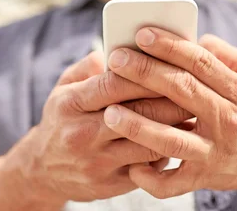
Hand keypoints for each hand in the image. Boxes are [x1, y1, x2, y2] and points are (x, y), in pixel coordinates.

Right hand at [1, 50, 193, 204]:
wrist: (42, 170)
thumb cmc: (61, 120)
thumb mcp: (62, 88)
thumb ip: (87, 67)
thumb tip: (115, 50)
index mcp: (70, 104)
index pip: (113, 84)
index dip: (144, 71)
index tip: (168, 60)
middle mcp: (82, 134)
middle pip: (137, 112)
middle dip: (170, 97)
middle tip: (195, 85)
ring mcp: (96, 163)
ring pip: (147, 142)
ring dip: (175, 126)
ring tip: (195, 110)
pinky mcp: (110, 185)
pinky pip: (147, 167)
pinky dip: (166, 150)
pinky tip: (180, 137)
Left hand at [102, 28, 236, 198]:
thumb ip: (224, 54)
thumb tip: (195, 39)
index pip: (200, 62)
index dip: (170, 46)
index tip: (142, 34)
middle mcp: (228, 121)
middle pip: (182, 91)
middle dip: (146, 72)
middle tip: (116, 59)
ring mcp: (214, 152)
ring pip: (173, 140)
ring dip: (139, 126)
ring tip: (109, 112)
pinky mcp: (203, 179)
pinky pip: (172, 184)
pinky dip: (149, 177)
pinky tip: (130, 163)